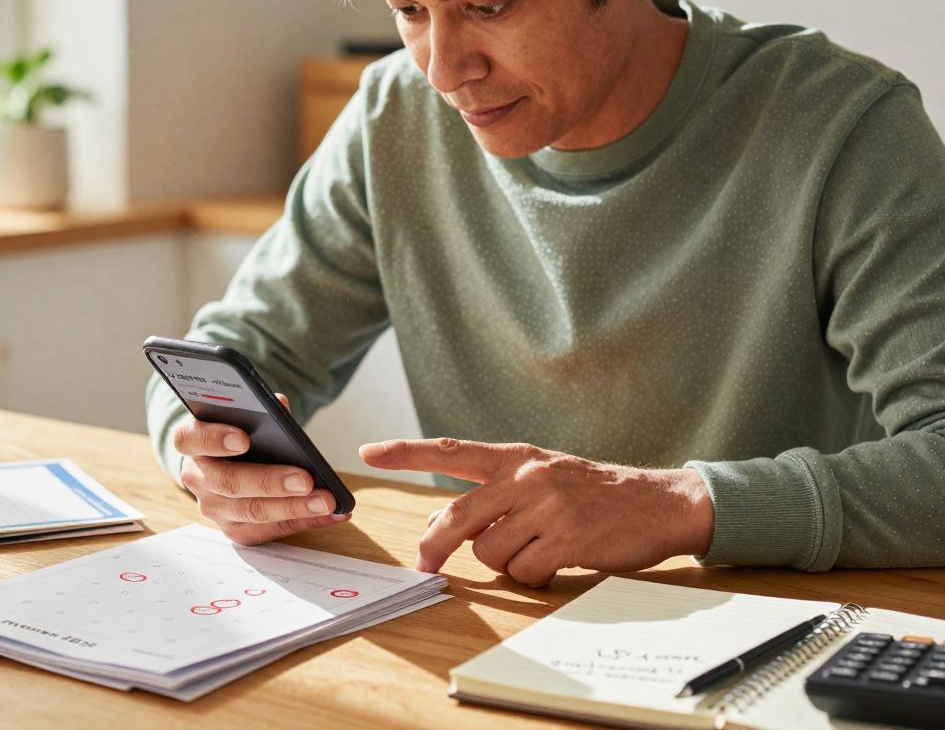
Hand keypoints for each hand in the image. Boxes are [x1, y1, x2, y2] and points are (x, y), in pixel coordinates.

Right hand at [174, 394, 350, 545]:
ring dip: (294, 508)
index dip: (214, 439)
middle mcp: (197, 477)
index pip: (190, 438)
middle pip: (228, 483)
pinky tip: (334, 513)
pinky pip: (271, 530)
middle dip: (269, 482)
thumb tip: (279, 404)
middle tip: (305, 479)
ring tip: (327, 500)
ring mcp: (214, 508)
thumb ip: (260, 410)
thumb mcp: (245, 416)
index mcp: (192, 441)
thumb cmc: (241, 433)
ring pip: (252, 512)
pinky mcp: (235, 530)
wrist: (230, 465)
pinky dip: (307, 521)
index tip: (243, 439)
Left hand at [359, 438, 713, 586]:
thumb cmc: (594, 493)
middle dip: (434, 546)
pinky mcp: (567, 538)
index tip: (368, 450)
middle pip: (456, 516)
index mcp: (516, 458)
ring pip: (490, 553)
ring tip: (537, 551)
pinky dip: (533, 578)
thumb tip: (438, 524)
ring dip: (505, 564)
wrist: (659, 502)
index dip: (406, 452)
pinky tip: (556, 564)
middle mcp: (527, 478)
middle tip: (424, 565)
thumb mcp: (540, 480)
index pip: (450, 451)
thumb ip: (493, 496)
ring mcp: (548, 507)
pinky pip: (523, 573)